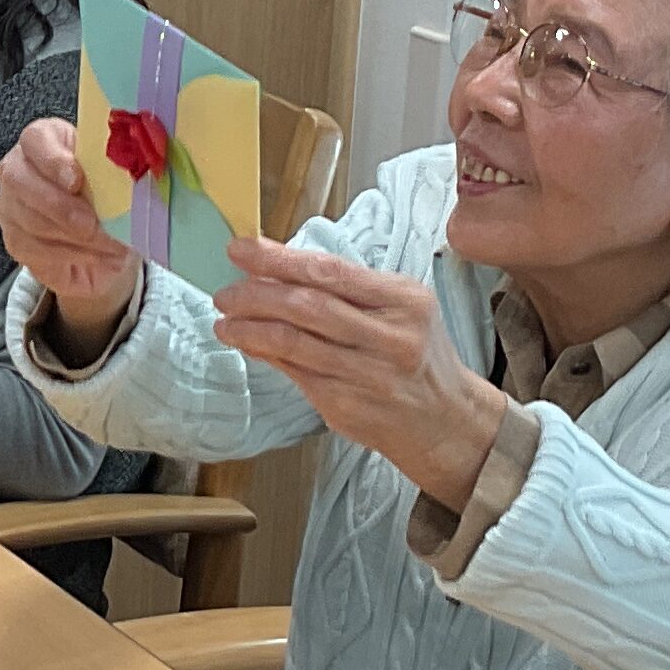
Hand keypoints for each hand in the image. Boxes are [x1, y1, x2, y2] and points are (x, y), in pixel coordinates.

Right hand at [0, 119, 144, 358]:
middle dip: (58, 205)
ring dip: (71, 235)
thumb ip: (115, 176)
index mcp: (46, 140)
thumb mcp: (115, 180)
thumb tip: (133, 186)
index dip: (53, 159)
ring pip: (28, 218)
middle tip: (91, 224)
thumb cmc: (107, 197)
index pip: (35, 139)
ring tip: (106, 244)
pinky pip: (35, 247)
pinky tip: (94, 255)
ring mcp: (11, 204)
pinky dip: (70, 254)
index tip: (77, 180)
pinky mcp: (14, 239)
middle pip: (20, 179)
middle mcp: (19, 168)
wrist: (103, 241)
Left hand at [210, 238, 503, 510]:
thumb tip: (276, 269)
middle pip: (307, 307)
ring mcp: (367, 375)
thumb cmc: (415, 355)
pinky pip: (295, 373)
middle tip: (225, 292)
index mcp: (404, 301)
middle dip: (256, 294)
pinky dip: (265, 355)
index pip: (330, 272)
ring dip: (250, 328)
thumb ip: (347, 290)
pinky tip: (247, 344)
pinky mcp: (346, 406)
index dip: (279, 259)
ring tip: (224, 319)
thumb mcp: (401, 309)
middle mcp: (389, 337)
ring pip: (294, 343)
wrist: (444, 419)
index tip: (241, 250)